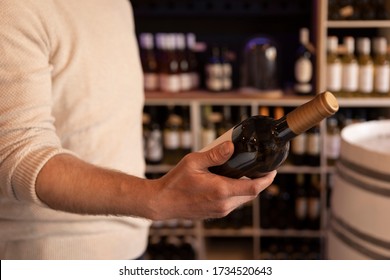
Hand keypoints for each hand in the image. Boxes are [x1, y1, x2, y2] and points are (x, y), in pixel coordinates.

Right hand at [147, 141, 276, 220]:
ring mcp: (220, 211)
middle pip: (251, 194)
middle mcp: (223, 204)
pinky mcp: (215, 213)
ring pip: (243, 200)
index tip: (273, 170)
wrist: (162, 202)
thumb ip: (214, 155)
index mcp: (221, 190)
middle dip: (259, 182)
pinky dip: (237, 193)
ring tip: (244, 173)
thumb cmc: (175, 182)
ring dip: (247, 188)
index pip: (254, 187)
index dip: (267, 179)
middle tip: (260, 168)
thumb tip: (231, 146)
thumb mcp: (194, 162)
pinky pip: (233, 204)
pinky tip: (230, 182)